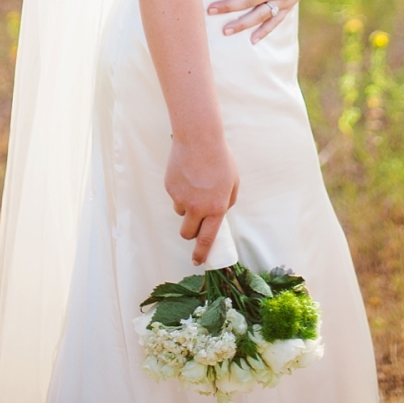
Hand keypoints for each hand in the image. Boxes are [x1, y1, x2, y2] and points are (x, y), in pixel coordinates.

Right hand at [166, 132, 238, 266]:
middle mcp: (197, 207)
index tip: (197, 261)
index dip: (201, 253)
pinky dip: (181, 192)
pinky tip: (189, 177)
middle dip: (191, 232)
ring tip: (196, 187)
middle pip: (187, 233)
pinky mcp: (170, 190)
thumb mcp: (233, 182)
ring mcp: (181, 199)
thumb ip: (226, 202)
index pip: (207, 238)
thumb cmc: (220, 160)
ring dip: (187, 208)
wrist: (200, 140)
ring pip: (181, 214)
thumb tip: (218, 215)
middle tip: (196, 222)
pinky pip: (176, 198)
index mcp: (216, 207)